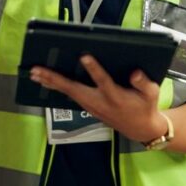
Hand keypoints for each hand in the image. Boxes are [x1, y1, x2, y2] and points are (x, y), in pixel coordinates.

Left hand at [31, 55, 166, 142]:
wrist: (140, 129)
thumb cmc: (146, 107)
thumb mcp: (152, 94)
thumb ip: (143, 83)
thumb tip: (134, 72)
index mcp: (115, 96)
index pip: (103, 81)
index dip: (94, 69)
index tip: (84, 56)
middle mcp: (99, 102)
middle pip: (73, 90)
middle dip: (54, 79)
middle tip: (36, 70)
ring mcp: (91, 106)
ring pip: (68, 93)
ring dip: (50, 83)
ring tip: (34, 73)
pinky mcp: (88, 108)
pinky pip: (70, 96)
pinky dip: (57, 88)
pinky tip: (46, 81)